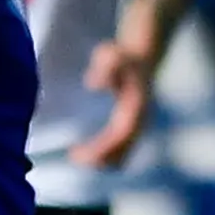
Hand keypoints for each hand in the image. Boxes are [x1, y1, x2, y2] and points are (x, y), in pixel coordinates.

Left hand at [68, 37, 158, 168]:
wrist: (141, 56)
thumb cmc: (122, 56)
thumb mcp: (110, 55)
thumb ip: (105, 66)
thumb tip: (93, 84)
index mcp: (136, 109)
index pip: (121, 136)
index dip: (102, 149)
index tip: (80, 154)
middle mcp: (139, 121)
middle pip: (123, 151)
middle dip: (100, 159)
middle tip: (74, 156)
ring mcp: (137, 126)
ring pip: (123, 154)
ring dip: (102, 160)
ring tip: (77, 155)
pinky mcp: (131, 127)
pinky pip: (121, 149)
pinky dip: (105, 155)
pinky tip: (87, 150)